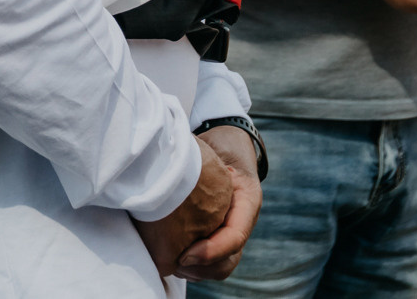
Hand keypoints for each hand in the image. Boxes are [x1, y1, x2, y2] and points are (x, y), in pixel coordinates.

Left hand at [133, 137, 233, 279]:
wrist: (226, 147)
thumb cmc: (219, 147)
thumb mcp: (215, 151)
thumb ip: (202, 165)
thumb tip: (173, 172)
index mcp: (247, 202)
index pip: (235, 237)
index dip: (211, 251)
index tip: (185, 254)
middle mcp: (241, 222)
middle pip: (227, 261)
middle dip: (200, 266)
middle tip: (174, 260)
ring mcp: (230, 232)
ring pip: (219, 267)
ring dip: (193, 269)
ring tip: (170, 260)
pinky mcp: (216, 237)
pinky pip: (209, 264)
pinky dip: (190, 266)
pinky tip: (172, 256)